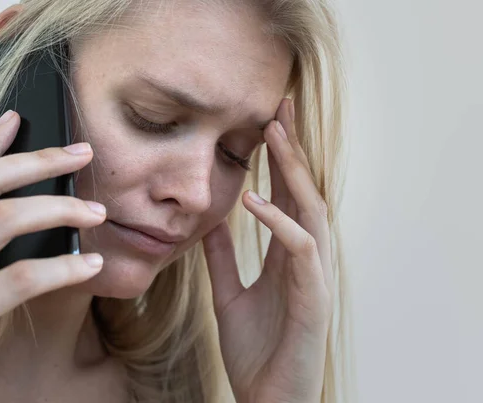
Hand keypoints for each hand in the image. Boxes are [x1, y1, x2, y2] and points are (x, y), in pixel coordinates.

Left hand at [202, 98, 332, 402]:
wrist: (267, 397)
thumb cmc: (256, 349)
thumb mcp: (228, 294)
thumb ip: (222, 258)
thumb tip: (212, 221)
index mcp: (287, 255)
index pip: (286, 195)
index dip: (279, 157)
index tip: (267, 120)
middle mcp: (306, 257)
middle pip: (303, 190)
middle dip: (292, 148)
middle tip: (279, 105)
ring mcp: (314, 275)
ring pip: (310, 209)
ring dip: (292, 171)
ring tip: (272, 134)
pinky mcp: (314, 296)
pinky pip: (300, 248)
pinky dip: (278, 222)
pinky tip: (253, 200)